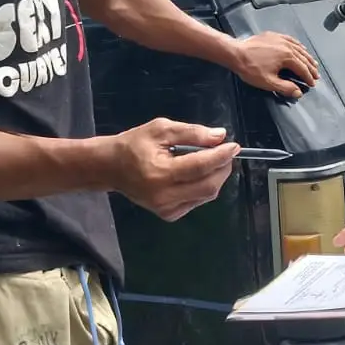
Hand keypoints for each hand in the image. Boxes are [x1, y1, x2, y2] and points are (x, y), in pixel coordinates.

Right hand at [110, 119, 237, 221]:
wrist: (110, 167)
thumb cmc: (134, 145)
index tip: (234, 146)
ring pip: (207, 195)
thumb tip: (220, 136)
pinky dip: (203, 187)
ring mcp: (166, 209)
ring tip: (209, 161)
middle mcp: (164, 195)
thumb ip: (192, 132)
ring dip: (215, 177)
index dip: (221, 156)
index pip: (201, 166)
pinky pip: (197, 201)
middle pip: (209, 185)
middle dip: (223, 168)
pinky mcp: (168, 215)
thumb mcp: (161, 129)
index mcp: (160, 172)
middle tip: (225, 153)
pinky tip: (194, 175)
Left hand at [230, 32, 318, 98]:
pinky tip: (300, 48)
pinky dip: (298, 45)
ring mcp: (280, 39)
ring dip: (307, 56)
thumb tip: (298, 92)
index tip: (312, 84)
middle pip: (303, 58)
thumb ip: (285, 88)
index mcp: (287, 57)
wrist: (236, 53)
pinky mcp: (273, 36)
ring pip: (299, 48)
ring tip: (312, 63)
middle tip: (316, 75)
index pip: (302, 69)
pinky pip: (290, 39)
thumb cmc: (250, 68)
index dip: (308, 78)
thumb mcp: (268, 82)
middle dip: (311, 68)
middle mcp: (286, 46)